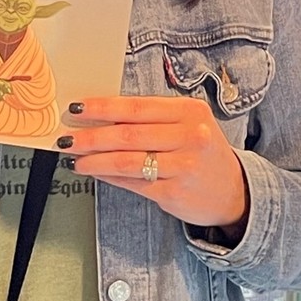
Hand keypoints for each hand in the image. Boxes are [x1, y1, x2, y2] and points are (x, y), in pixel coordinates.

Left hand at [60, 97, 248, 231]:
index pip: (137, 108)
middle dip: (92, 136)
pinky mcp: (175, 192)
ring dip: (95, 160)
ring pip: (128, 161)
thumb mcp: (187, 125)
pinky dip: (109, 177)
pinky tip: (95, 172)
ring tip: (76, 159)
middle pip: (129, 135)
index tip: (78, 108)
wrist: (233, 191)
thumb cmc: (201, 152)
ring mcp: (184, 166)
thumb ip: (151, 119)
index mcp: (189, 111)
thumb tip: (101, 118)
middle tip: (67, 137)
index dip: (103, 108)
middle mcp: (190, 136)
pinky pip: (133, 183)